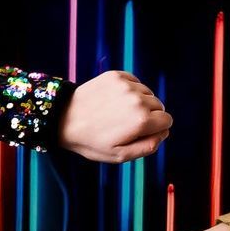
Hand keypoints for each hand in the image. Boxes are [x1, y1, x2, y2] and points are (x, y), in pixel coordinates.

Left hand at [56, 69, 172, 162]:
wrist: (62, 119)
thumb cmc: (91, 141)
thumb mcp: (119, 155)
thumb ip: (148, 147)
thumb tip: (164, 133)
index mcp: (142, 121)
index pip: (167, 121)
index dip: (155, 129)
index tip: (140, 132)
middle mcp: (137, 100)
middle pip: (159, 106)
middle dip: (148, 115)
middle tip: (125, 123)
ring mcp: (126, 85)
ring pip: (148, 93)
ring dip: (138, 101)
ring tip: (117, 112)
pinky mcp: (116, 75)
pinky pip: (134, 82)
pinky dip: (129, 90)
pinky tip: (113, 100)